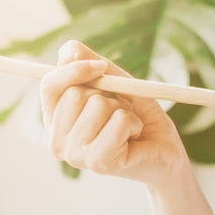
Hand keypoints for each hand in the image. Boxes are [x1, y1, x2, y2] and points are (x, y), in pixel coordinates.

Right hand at [40, 41, 188, 191]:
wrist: (164, 150)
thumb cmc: (135, 116)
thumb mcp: (113, 82)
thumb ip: (88, 63)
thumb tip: (68, 51)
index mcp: (55, 121)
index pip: (50, 86)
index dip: (74, 69)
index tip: (101, 66)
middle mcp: (58, 142)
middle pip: (75, 94)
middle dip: (106, 95)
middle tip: (119, 112)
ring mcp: (76, 155)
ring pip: (98, 105)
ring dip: (123, 110)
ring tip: (128, 126)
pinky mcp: (98, 163)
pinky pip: (118, 121)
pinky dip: (133, 122)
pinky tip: (134, 137)